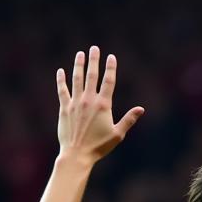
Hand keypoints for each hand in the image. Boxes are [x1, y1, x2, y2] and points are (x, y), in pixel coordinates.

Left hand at [56, 47, 143, 164]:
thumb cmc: (100, 146)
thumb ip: (128, 119)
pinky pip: (62, 90)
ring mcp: (75, 103)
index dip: (110, 68)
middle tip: (94, 48)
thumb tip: (141, 109)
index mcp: (103, 106)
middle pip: (92, 76)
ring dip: (79, 65)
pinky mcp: (64, 108)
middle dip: (94, 61)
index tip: (111, 57)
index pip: (108, 82)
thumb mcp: (118, 134)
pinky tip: (61, 71)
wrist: (78, 154)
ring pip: (77, 79)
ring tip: (80, 54)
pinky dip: (61, 80)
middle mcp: (89, 100)